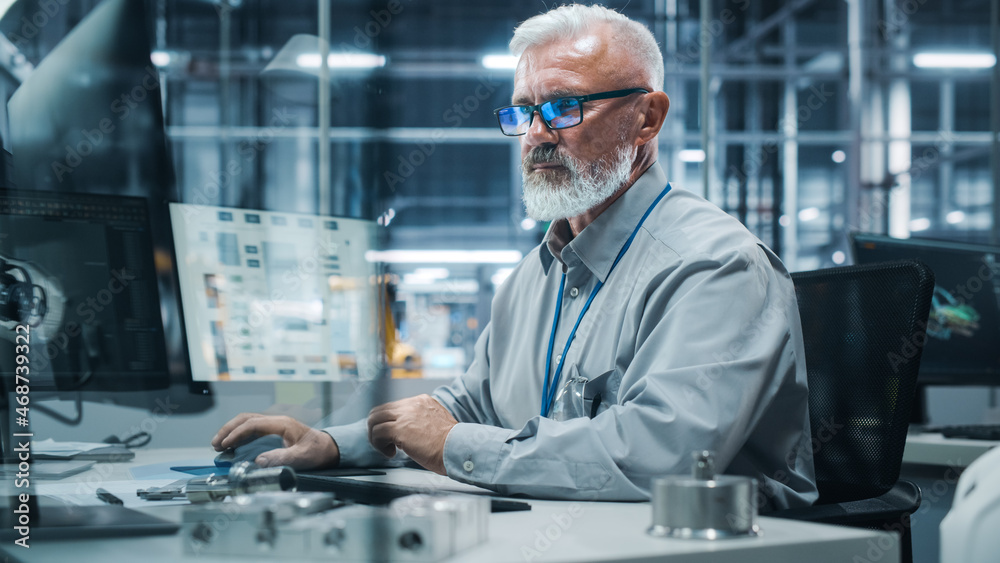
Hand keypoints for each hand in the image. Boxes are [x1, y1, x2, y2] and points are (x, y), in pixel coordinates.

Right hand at [211, 413, 339, 469]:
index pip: (253, 424)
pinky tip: (232, 445)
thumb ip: (282, 458)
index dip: (237, 434)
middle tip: (215, 444)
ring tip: (218, 445)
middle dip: (228, 430)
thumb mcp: (302, 457)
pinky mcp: (273, 431)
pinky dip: (239, 435)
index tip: (225, 445)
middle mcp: (276, 421)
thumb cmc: (317, 451)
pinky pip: (252, 428)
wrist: (328, 448)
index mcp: (282, 424)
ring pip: (247, 421)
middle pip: (246, 418)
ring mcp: (274, 425)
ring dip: (231, 431)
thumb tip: (259, 461)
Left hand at [367, 395, 457, 474]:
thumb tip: (406, 433)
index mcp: (421, 401)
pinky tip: (391, 453)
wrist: (457, 448)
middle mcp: (412, 404)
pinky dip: (379, 445)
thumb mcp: (436, 424)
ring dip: (376, 437)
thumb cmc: (450, 444)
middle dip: (377, 428)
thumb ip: (421, 422)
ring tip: (387, 449)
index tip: (393, 437)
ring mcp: (405, 415)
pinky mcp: (399, 429)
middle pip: (380, 411)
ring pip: (374, 420)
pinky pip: (377, 433)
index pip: (393, 407)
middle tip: (384, 443)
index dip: (389, 423)